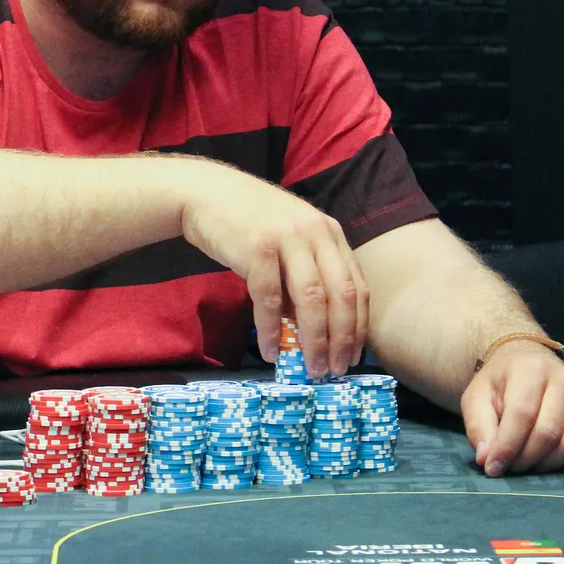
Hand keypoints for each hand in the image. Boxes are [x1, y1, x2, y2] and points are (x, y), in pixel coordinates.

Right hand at [179, 163, 368, 377]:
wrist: (205, 193)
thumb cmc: (249, 220)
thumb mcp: (290, 237)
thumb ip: (307, 271)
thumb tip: (315, 328)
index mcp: (329, 232)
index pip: (357, 286)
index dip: (359, 326)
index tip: (355, 355)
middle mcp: (315, 233)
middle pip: (341, 295)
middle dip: (342, 339)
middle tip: (337, 370)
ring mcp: (287, 239)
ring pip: (312, 300)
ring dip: (315, 340)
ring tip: (312, 368)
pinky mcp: (258, 249)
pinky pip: (270, 299)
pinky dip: (272, 330)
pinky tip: (270, 351)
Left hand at [461, 340, 563, 476]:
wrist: (528, 364)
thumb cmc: (500, 384)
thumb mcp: (477, 397)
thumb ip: (479, 426)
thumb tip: (487, 459)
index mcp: (532, 369)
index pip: (523, 414)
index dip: (507, 446)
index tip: (493, 467)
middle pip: (548, 433)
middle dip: (525, 459)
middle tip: (509, 468)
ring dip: (547, 466)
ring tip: (527, 466)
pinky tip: (550, 462)